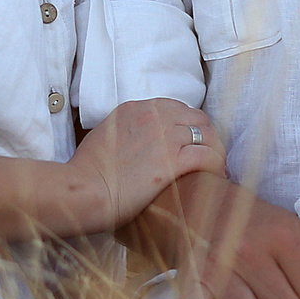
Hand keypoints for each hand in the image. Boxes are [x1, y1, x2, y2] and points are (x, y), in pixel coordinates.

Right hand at [69, 98, 225, 228]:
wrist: (83, 190)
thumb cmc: (86, 174)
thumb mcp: (104, 137)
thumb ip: (123, 133)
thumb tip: (131, 144)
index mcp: (135, 108)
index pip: (176, 108)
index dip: (188, 126)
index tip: (191, 142)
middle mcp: (153, 116)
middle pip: (197, 118)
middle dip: (206, 136)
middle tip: (209, 155)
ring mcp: (164, 136)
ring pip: (207, 135)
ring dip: (215, 151)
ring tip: (216, 167)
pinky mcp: (172, 160)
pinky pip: (208, 155)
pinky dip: (216, 164)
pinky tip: (216, 176)